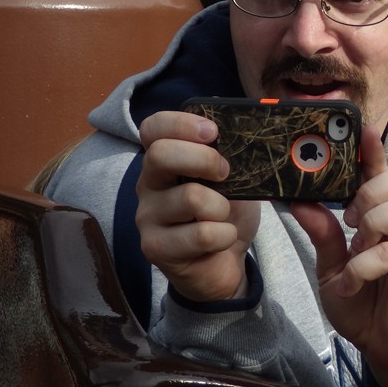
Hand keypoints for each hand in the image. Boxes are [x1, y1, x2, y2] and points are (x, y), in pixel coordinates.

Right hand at [136, 110, 260, 301]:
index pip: (153, 128)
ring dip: (222, 207)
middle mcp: (148, 184)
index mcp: (164, 160)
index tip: (213, 132)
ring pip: (190, 197)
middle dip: (205, 160)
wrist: (224, 263)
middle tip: (226, 174)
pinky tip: (222, 239)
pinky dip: (225, 235)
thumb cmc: (226, 213)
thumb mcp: (234, 178)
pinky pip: (201, 234)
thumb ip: (229, 154)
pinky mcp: (154, 247)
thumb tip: (241, 129)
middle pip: (161, 155)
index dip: (181, 123)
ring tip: (223, 217)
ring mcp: (147, 217)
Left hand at [291, 125, 387, 386]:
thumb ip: (321, 233)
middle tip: (349, 218)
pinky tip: (353, 281)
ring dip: (374, 221)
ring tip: (356, 246)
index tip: (362, 129)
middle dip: (372, 191)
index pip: (386, 174)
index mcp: (386, 219)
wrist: (383, 350)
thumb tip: (296, 199)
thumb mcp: (331, 267)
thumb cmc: (362, 304)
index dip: (376, 151)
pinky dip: (364, 265)